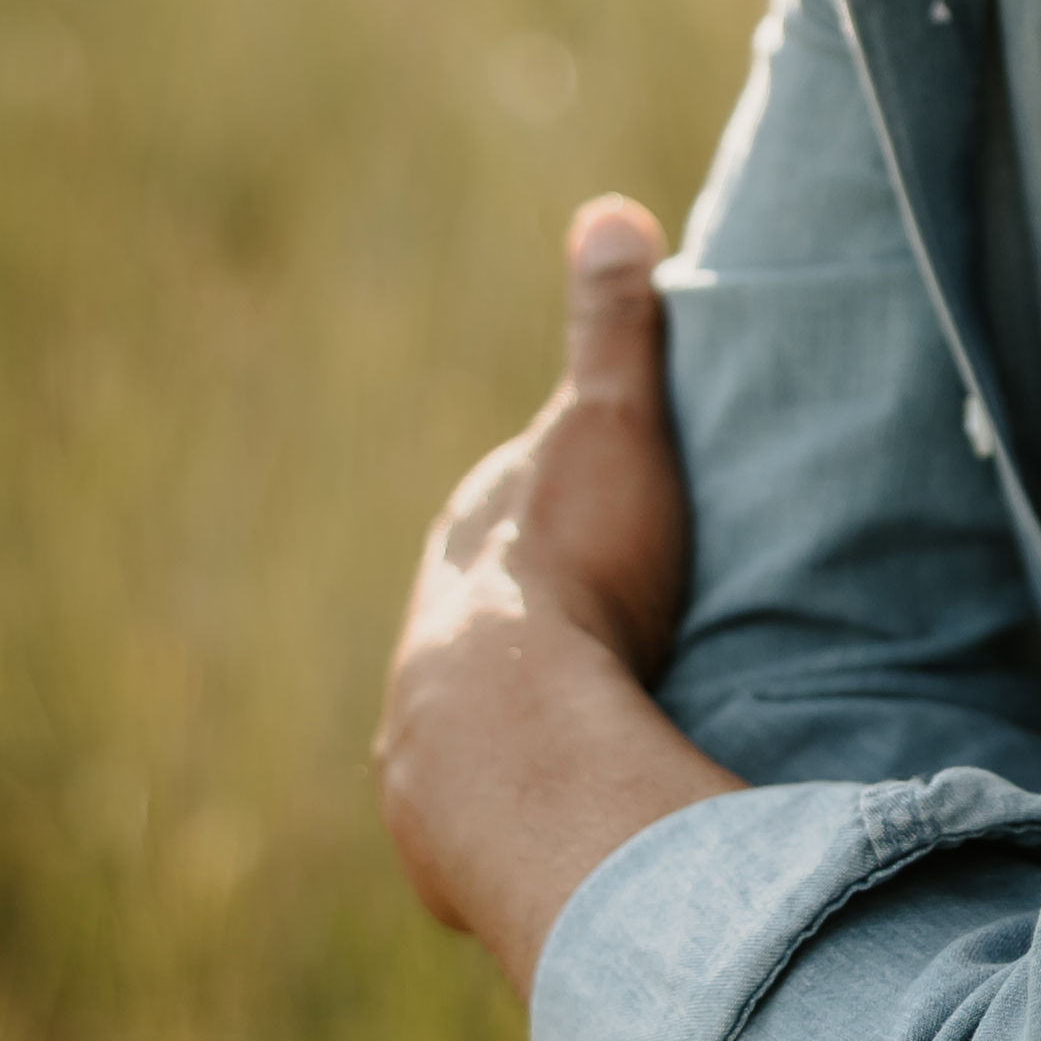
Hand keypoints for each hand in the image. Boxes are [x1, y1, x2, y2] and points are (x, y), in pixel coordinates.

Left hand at [375, 197, 726, 995]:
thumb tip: (610, 210)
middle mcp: (430, 635)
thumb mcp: (609, 429)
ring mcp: (427, 736)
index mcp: (472, 540)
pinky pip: (481, 815)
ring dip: (519, 731)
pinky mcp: (441, 830)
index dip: (558, 509)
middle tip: (611, 640)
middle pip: (485, 621)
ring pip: (473, 723)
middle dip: (533, 628)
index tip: (609, 518)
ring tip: (590, 746)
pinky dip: (515, 813)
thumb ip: (613, 330)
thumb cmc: (574, 576)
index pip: (509, 510)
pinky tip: (551, 825)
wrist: (514, 747)